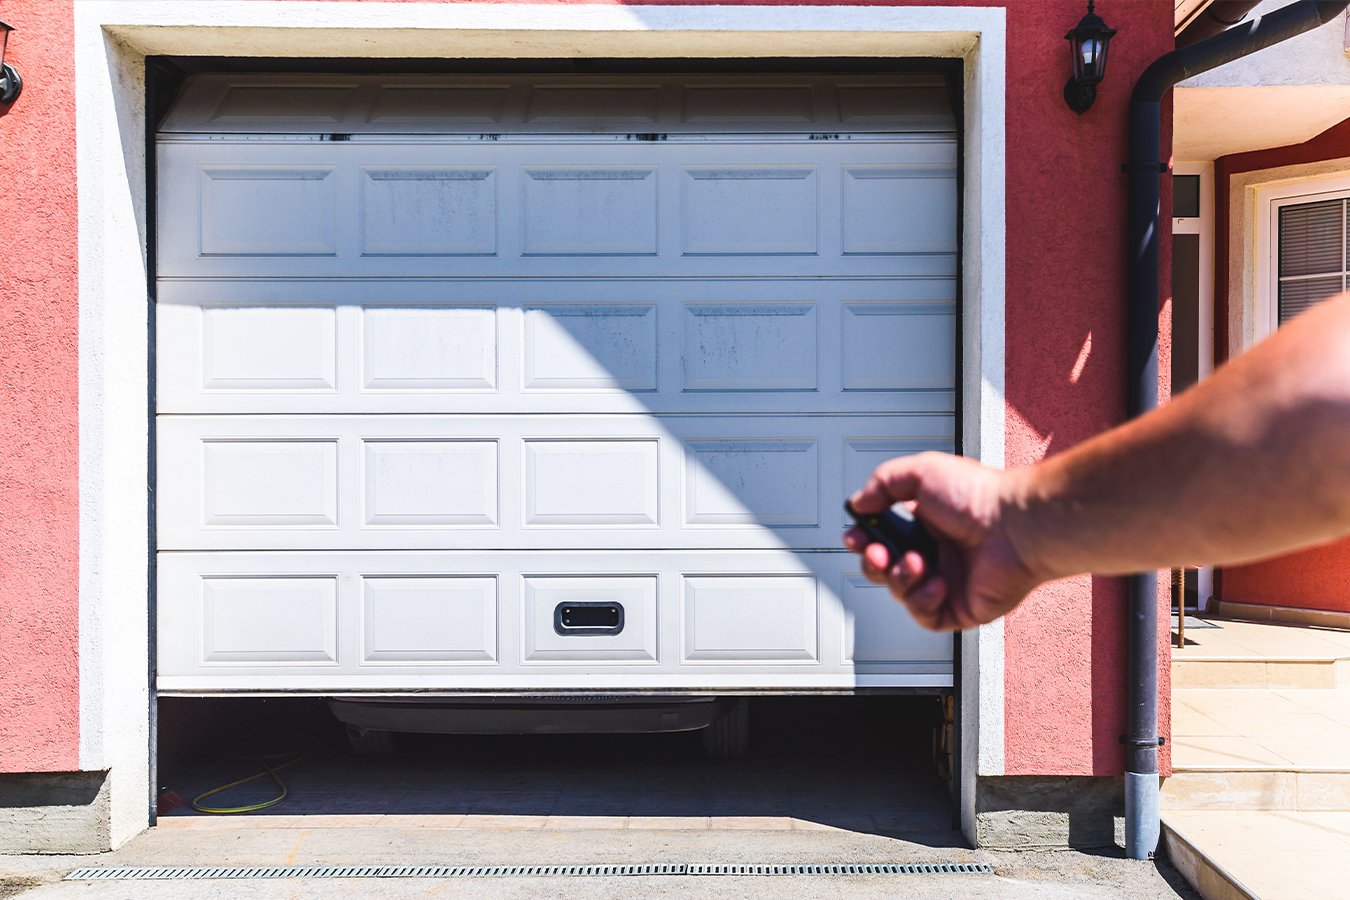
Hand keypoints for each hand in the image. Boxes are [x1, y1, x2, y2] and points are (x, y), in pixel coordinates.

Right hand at [844, 452, 1043, 630]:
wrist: (1015, 528)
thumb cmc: (980, 498)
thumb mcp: (922, 472)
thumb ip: (883, 483)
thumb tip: (859, 503)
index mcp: (926, 522)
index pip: (883, 536)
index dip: (864, 538)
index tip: (855, 535)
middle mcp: (937, 552)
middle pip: (885, 568)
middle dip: (873, 562)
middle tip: (878, 552)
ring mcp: (948, 581)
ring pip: (901, 592)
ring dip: (900, 578)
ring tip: (917, 562)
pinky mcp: (960, 607)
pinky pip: (925, 616)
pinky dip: (923, 601)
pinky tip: (937, 583)